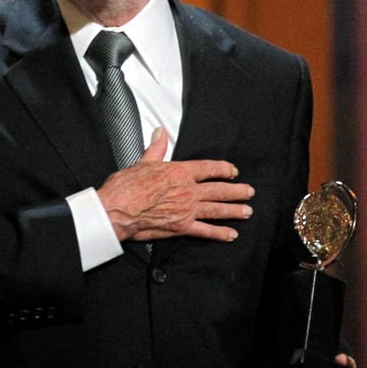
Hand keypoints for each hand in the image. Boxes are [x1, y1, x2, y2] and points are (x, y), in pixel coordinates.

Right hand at [96, 127, 253, 242]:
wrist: (117, 210)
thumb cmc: (126, 187)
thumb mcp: (142, 162)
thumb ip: (156, 148)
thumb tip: (160, 133)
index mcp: (180, 172)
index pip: (209, 168)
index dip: (223, 169)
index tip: (233, 171)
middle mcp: (188, 191)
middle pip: (219, 190)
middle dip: (236, 191)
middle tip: (249, 192)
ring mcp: (187, 210)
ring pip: (217, 209)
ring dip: (234, 210)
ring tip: (247, 211)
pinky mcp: (181, 227)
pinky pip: (205, 231)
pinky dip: (220, 233)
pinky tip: (231, 234)